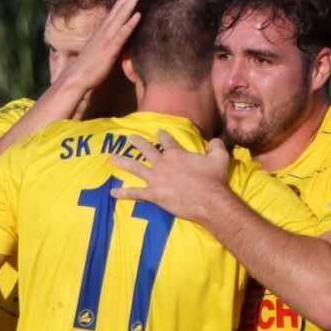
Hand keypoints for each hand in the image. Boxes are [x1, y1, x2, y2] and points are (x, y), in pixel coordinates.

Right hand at [54, 0, 151, 109]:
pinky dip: (130, 24)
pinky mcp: (110, 49)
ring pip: (123, 12)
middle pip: (125, 1)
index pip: (122, 2)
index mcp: (107, 25)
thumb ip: (115, 37)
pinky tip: (138, 15)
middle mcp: (108, 26)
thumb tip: (125, 34)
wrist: (76, 78)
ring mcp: (108, 36)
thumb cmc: (91, 65)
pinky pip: (121, 34)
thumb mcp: (106, 46)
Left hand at [109, 131, 233, 220]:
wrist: (208, 200)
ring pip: (135, 167)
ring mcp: (156, 178)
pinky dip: (123, 193)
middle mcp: (162, 163)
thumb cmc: (214, 179)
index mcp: (176, 154)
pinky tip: (112, 193)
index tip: (157, 131)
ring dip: (122, 161)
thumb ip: (216, 145)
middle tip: (129, 137)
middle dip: (137, 142)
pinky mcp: (153, 194)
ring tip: (111, 157)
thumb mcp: (220, 157)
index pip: (167, 141)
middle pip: (147, 150)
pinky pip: (135, 193)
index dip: (162, 135)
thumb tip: (213, 141)